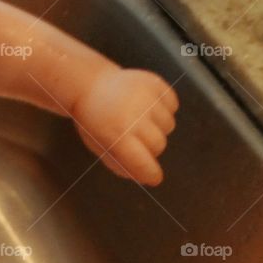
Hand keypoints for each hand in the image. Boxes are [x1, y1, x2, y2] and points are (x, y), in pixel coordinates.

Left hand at [72, 67, 178, 184]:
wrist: (89, 84)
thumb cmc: (95, 121)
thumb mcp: (100, 146)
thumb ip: (121, 165)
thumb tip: (148, 178)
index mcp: (116, 135)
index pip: (142, 162)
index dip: (151, 173)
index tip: (154, 177)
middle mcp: (134, 116)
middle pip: (159, 145)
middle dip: (151, 148)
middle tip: (136, 138)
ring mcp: (146, 98)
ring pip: (169, 125)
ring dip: (158, 127)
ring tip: (139, 118)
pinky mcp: (154, 83)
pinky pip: (173, 104)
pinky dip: (164, 108)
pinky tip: (146, 105)